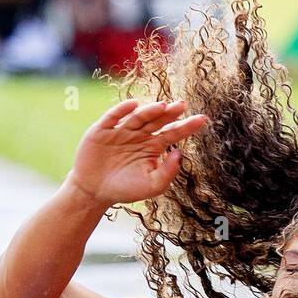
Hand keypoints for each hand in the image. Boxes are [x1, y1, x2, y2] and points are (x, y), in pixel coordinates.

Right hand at [67, 99, 208, 206]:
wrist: (94, 192)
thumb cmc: (125, 189)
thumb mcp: (152, 186)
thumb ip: (168, 172)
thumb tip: (180, 152)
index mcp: (153, 146)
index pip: (173, 132)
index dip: (187, 125)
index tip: (203, 119)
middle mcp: (139, 135)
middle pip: (158, 120)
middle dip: (170, 112)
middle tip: (182, 105)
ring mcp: (121, 130)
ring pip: (138, 117)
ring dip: (150, 111)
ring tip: (162, 107)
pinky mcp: (102, 130)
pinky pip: (113, 117)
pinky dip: (122, 110)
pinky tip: (133, 105)